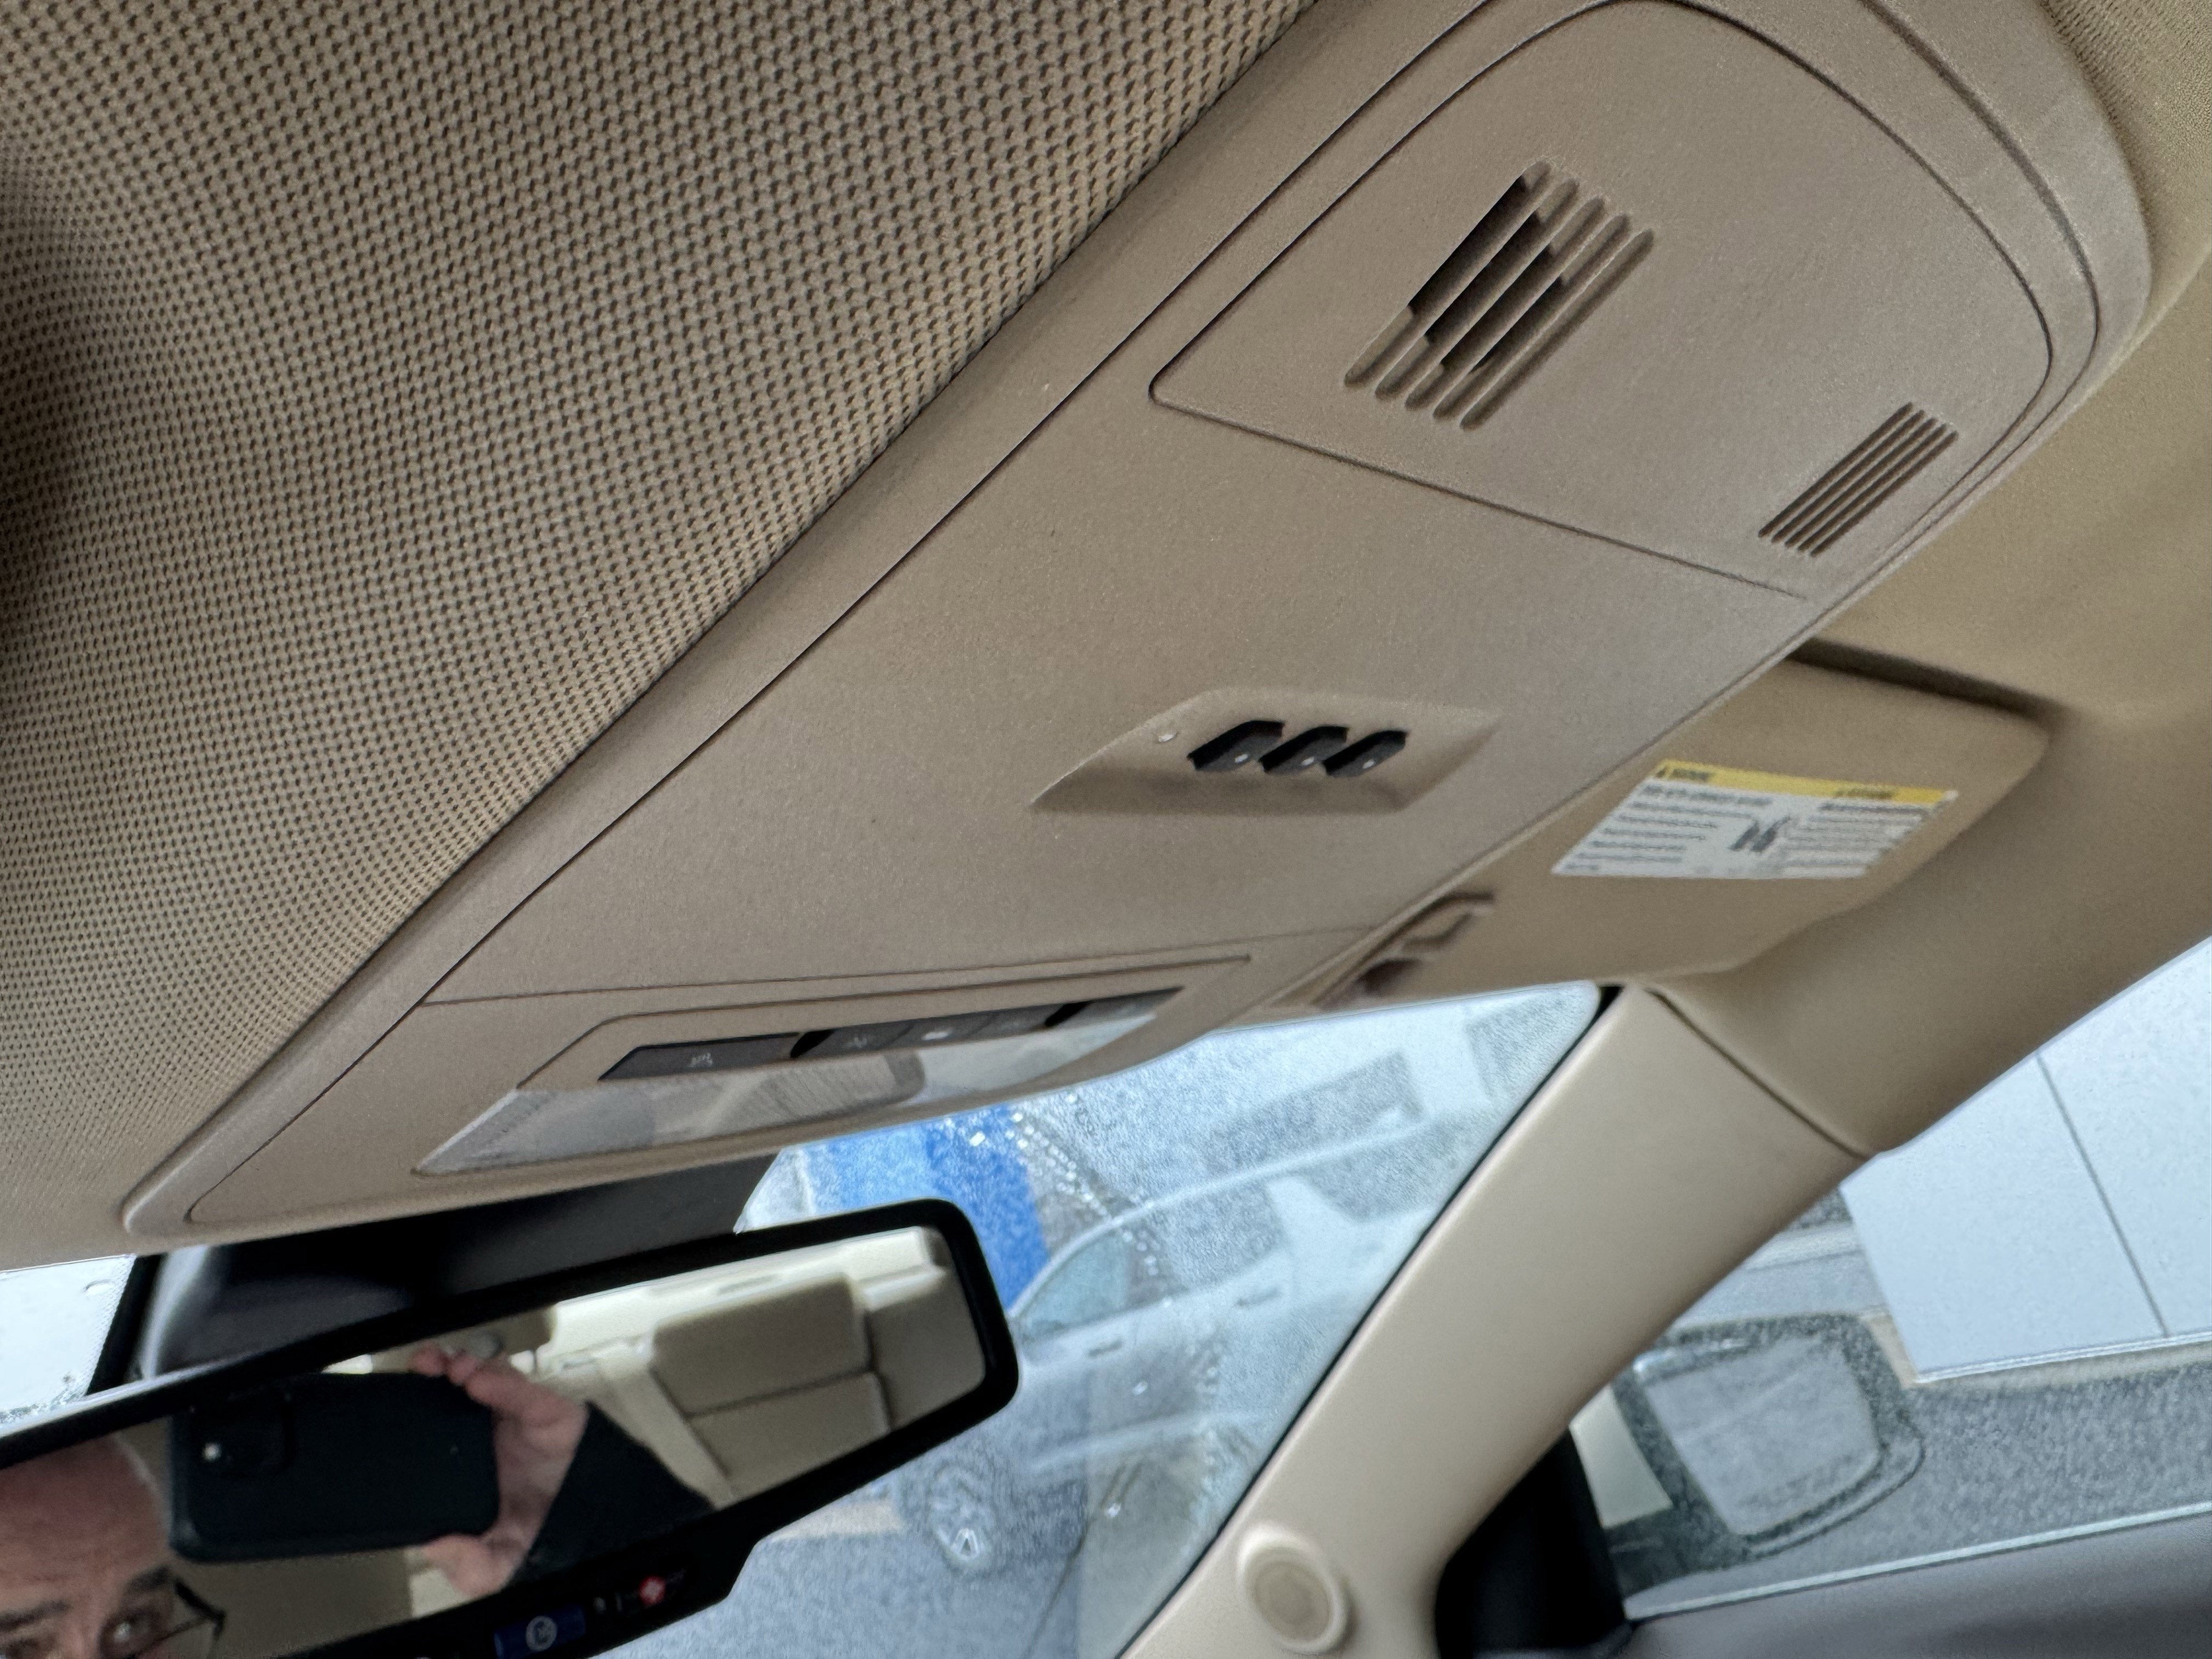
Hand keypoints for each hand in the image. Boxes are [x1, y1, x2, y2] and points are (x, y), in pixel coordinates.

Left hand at [409, 1343, 588, 1596]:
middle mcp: (488, 1436)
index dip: (418, 1407)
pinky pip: (523, 1393)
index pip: (436, 1426)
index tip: (398, 1404)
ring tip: (452, 1370)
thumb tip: (434, 1546)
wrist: (598, 1521)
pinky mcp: (547, 1413)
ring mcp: (517, 1421)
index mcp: (468, 1465)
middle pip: (455, 1391)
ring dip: (465, 1367)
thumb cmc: (546, 1531)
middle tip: (422, 1366)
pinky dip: (502, 1384)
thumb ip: (467, 1566)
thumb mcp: (497, 1564)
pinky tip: (480, 1382)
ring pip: (488, 1379)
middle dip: (434, 1373)